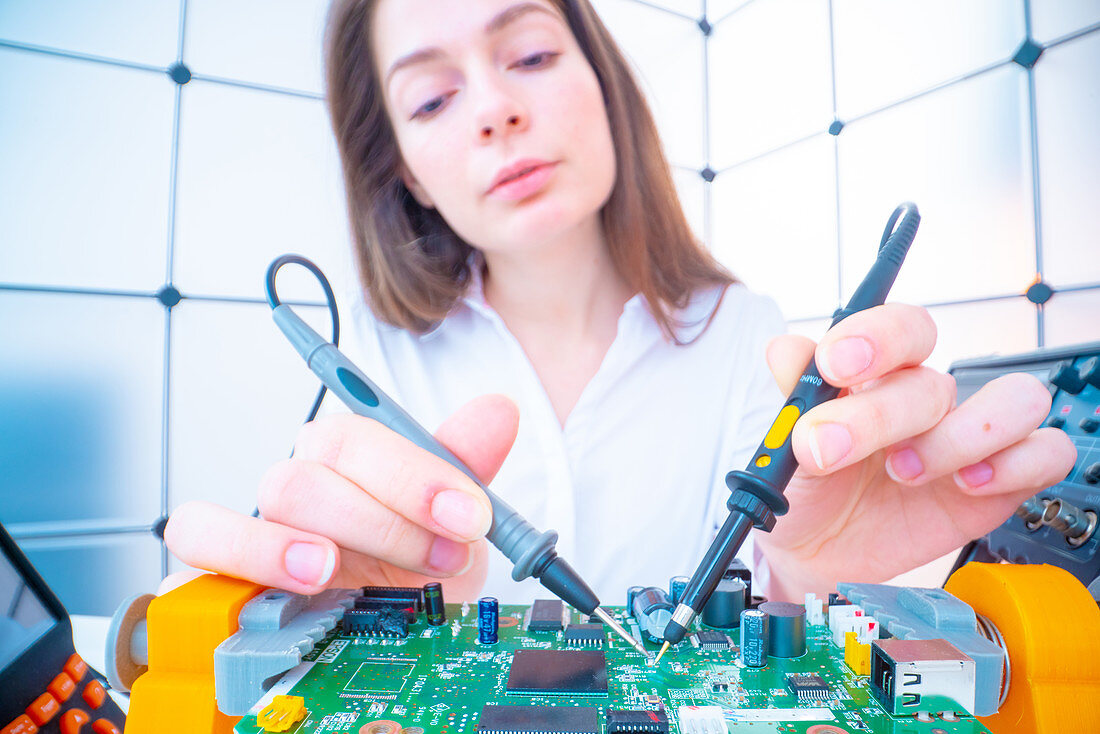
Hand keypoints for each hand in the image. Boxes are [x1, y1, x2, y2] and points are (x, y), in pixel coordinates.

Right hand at [164, 394, 518, 599]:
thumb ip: (466, 466)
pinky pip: (200, 536)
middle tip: (442, 557)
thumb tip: (499, 410)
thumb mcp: (452, 524)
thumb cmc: (412, 565)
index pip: (365, 436)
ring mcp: (262, 521)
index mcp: (352, 456)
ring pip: (270, 498)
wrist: (385, 625)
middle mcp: (304, 481)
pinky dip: (242, 552)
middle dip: (387, 518)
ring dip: (309, 535)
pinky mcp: (222, 564)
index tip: (470, 513)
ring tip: (340, 569)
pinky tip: (294, 581)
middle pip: (316, 469)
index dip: (417, 474)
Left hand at [756, 303, 1076, 600]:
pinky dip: (1016, 465)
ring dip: (962, 436)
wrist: (812, 550)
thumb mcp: (787, 441)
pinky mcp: (996, 485)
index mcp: (876, 375)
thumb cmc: (806, 485)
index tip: (836, 365)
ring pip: (1015, 401)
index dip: (875, 337)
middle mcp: (923, 401)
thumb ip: (794, 393)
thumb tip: (785, 350)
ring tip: (906, 472)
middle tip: (832, 449)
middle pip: (934, 382)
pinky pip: (1045, 453)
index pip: (900, 329)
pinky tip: (968, 484)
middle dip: (880, 417)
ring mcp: (964, 439)